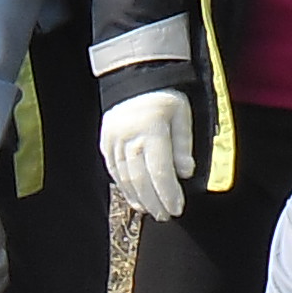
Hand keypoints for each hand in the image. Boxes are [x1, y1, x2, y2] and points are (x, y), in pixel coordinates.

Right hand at [101, 90, 194, 224]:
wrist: (134, 76)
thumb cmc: (165, 96)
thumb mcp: (182, 114)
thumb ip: (184, 144)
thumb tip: (185, 173)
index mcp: (151, 129)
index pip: (160, 170)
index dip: (169, 193)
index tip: (178, 208)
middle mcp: (128, 137)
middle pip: (141, 179)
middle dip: (154, 202)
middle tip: (166, 216)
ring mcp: (114, 140)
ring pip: (125, 178)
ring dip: (139, 198)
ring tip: (151, 212)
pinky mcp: (106, 143)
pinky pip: (114, 171)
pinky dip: (125, 187)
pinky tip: (135, 198)